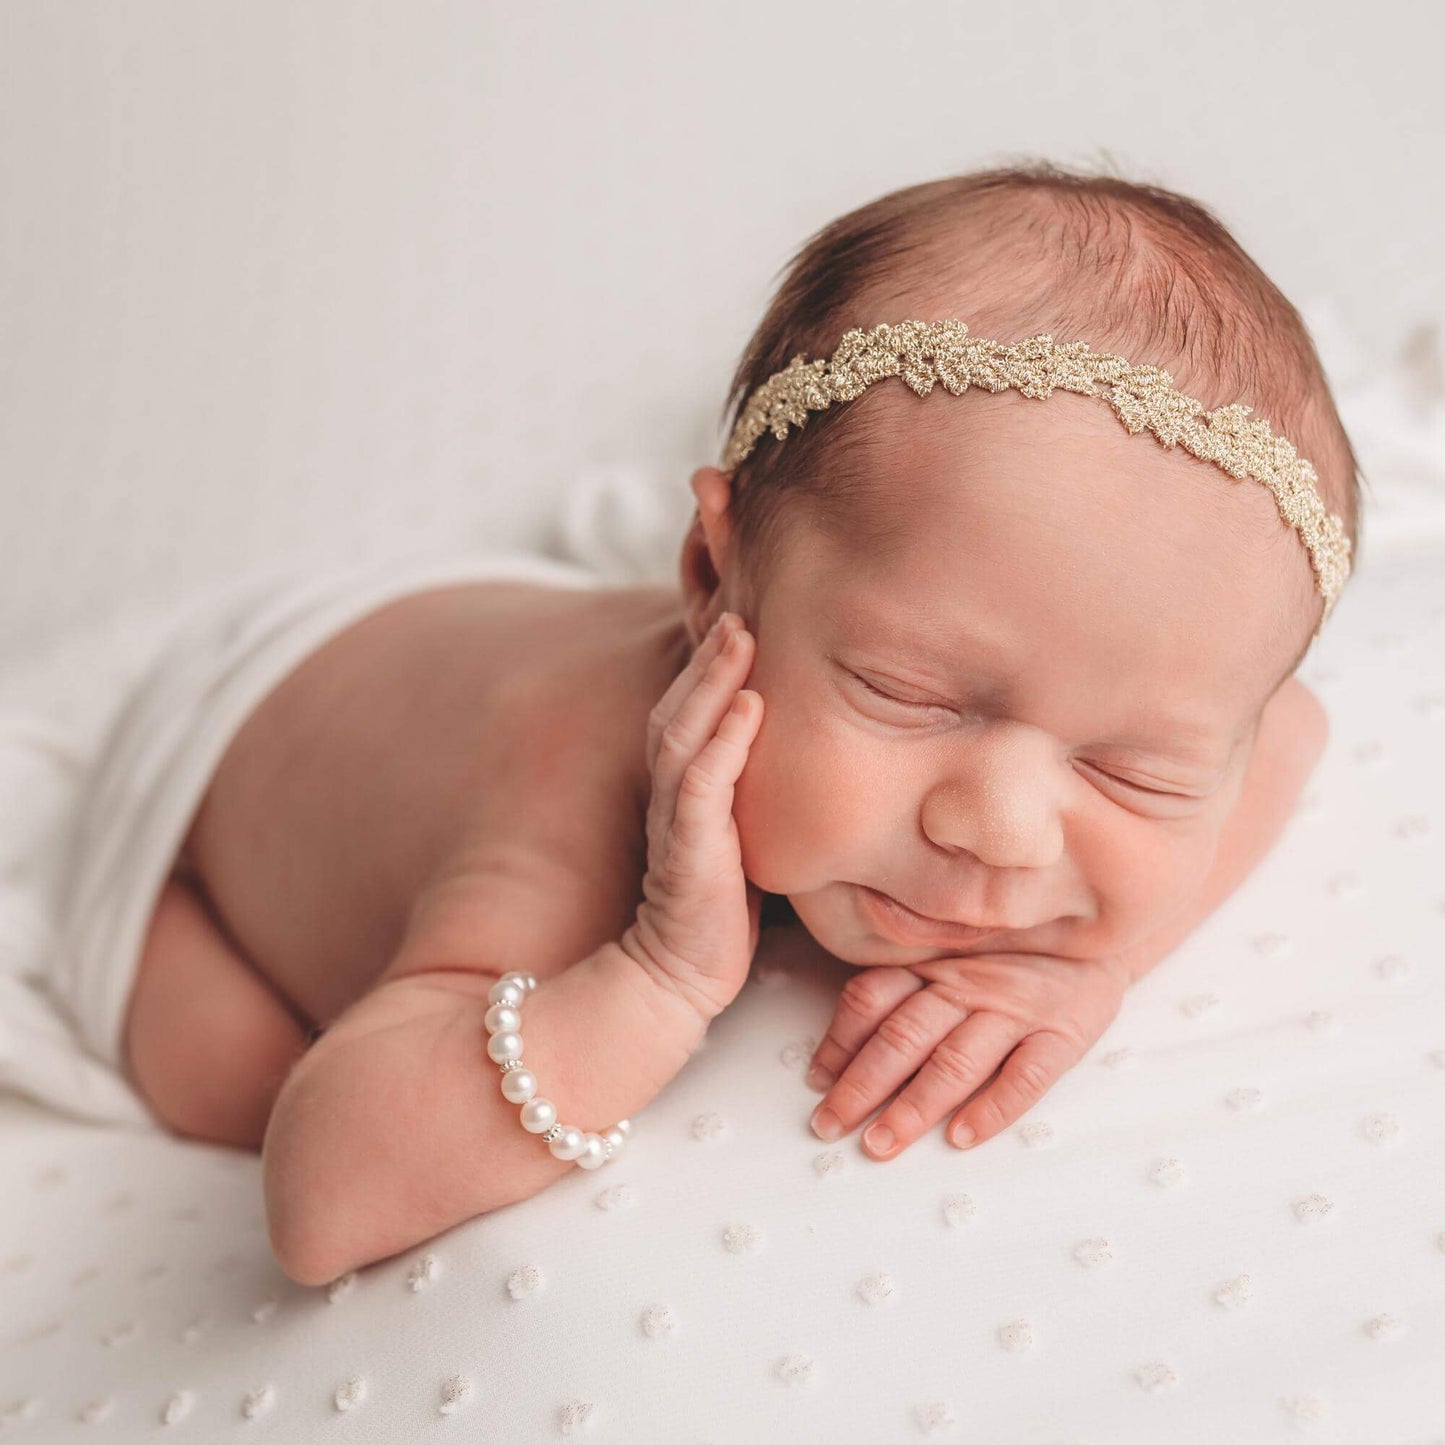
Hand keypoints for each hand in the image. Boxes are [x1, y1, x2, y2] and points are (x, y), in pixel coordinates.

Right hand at [620, 611, 763, 1028]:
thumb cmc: (715, 913)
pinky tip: (748, 709)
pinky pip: (701, 785)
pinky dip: (723, 743)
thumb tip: (800, 761)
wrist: (675, 978)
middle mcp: (673, 795)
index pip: (692, 714)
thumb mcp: (738, 841)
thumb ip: (749, 798)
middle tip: (738, 607)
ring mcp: (678, 820)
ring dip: (712, 682)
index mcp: (684, 790)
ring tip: (739, 638)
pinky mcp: (689, 851)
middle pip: (682, 707)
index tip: (742, 622)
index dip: (711, 668)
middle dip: (709, 657)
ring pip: (686, 733)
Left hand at [804, 951, 1129, 1158]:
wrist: (1101, 932)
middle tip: (830, 1127)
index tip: (817, 1083)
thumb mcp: (951, 955)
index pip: (874, 997)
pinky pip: (1026, 1074)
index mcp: (933, 961)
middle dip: (863, 1085)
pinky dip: (993, 1106)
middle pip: (905, 1035)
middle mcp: (968, 983)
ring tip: (882, 1142)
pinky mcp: (1062, 1033)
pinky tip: (963, 1135)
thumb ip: (899, 988)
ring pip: (956, 1059)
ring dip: (915, 1105)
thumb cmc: (1012, 953)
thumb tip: (832, 1056)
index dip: (841, 1040)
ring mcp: (1015, 1008)